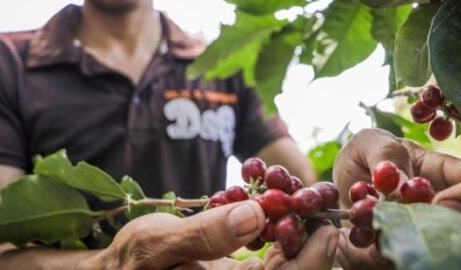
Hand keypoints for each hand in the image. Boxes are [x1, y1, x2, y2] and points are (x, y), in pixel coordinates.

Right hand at [77, 200, 338, 269]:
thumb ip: (204, 234)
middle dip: (314, 240)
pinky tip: (282, 207)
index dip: (313, 259)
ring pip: (286, 262)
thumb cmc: (131, 261)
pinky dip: (281, 230)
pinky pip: (272, 254)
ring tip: (309, 199)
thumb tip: (253, 216)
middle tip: (326, 204)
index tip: (329, 226)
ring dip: (300, 231)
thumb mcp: (159, 243)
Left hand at [332, 128, 460, 268]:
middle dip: (441, 232)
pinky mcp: (405, 254)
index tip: (443, 203)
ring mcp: (429, 235)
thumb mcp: (370, 142)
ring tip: (367, 234)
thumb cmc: (366, 156)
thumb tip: (403, 184)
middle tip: (402, 227)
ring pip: (438, 255)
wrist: (341, 185)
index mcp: (448, 173)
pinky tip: (351, 240)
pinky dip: (371, 258)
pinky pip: (397, 264)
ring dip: (401, 248)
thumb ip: (385, 154)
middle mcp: (447, 208)